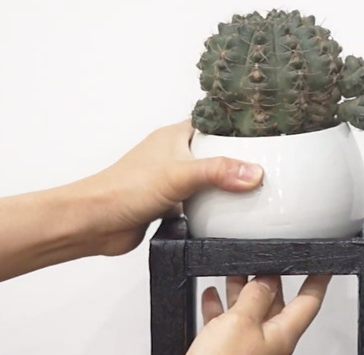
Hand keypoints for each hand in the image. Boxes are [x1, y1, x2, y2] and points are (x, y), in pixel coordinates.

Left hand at [70, 119, 263, 255]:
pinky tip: (228, 216)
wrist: (96, 223)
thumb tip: (254, 172)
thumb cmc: (122, 189)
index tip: (264, 133)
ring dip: (225, 187)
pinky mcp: (170, 205)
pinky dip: (212, 210)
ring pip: (208, 180)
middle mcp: (174, 155)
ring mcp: (172, 181)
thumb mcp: (179, 175)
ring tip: (255, 190)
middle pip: (215, 153)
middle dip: (237, 160)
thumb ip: (218, 172)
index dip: (237, 126)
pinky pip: (200, 204)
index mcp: (174, 136)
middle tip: (267, 165)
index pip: (213, 122)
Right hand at [141, 275, 331, 354]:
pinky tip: (211, 298)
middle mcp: (271, 348)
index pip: (309, 302)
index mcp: (283, 338)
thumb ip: (256, 296)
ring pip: (250, 317)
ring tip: (233, 272)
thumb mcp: (240, 322)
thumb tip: (268, 281)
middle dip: (269, 283)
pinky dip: (222, 311)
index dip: (317, 281)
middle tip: (263, 261)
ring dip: (242, 293)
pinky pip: (229, 330)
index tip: (323, 267)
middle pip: (277, 308)